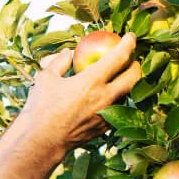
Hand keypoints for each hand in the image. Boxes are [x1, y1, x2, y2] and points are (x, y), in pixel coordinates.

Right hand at [18, 33, 141, 153]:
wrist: (43, 141)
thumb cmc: (42, 108)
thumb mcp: (46, 78)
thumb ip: (59, 62)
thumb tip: (68, 53)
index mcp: (92, 81)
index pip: (119, 57)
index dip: (128, 43)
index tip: (130, 36)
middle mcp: (104, 97)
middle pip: (133, 77)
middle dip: (136, 65)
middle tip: (130, 59)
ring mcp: (107, 114)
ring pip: (127, 94)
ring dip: (127, 84)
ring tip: (119, 78)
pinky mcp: (104, 127)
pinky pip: (117, 110)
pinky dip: (116, 100)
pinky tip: (107, 97)